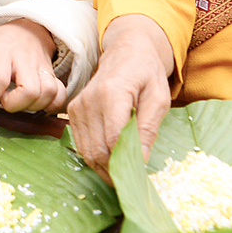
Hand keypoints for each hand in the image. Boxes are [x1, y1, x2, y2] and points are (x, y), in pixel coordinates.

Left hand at [0, 20, 64, 114]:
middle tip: (3, 102)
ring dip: (32, 106)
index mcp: (1, 52)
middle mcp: (25, 59)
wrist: (25, 31)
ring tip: (18, 103)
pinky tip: (36, 106)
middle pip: (29, 90)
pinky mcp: (53, 75)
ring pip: (47, 93)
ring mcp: (42, 67)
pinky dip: (51, 105)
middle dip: (14, 104)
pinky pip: (60, 94)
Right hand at [67, 15, 173, 175]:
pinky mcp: (72, 112)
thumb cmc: (147, 74)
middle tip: (132, 180)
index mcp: (112, 94)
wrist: (126, 53)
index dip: (125, 163)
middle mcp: (89, 101)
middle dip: (114, 170)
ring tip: (122, 173)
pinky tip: (111, 159)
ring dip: (104, 167)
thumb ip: (148, 128)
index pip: (113, 140)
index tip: (139, 176)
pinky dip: (95, 157)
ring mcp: (78, 107)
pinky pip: (81, 144)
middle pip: (97, 150)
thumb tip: (140, 160)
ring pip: (86, 152)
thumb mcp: (159, 98)